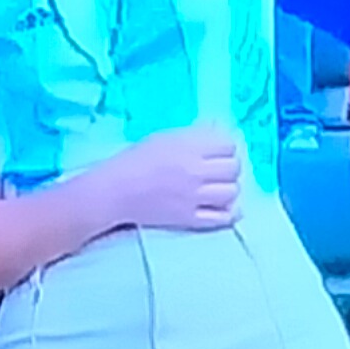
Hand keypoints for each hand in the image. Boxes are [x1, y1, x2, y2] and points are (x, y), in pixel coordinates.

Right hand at [116, 123, 246, 237]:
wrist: (116, 191)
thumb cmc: (135, 160)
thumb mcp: (164, 138)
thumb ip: (193, 136)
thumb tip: (217, 129)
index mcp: (187, 148)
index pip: (228, 144)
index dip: (226, 146)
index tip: (219, 150)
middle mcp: (194, 172)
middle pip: (233, 168)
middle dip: (230, 166)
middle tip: (220, 169)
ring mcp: (194, 197)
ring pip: (232, 192)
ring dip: (229, 188)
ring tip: (218, 187)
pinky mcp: (190, 219)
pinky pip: (223, 218)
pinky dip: (229, 212)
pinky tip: (223, 206)